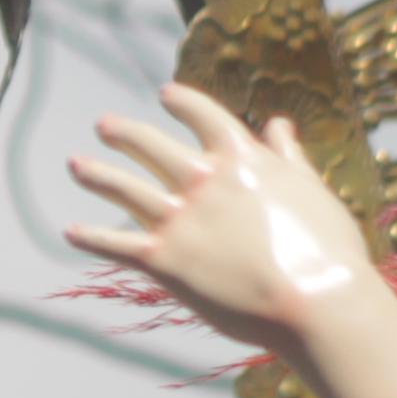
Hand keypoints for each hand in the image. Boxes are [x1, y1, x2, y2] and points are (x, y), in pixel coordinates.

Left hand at [63, 85, 380, 352]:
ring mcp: (179, 219)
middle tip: (104, 125)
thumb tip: (279, 124)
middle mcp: (203, 180)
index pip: (203, 115)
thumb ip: (288, 157)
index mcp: (242, 157)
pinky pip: (117, 245)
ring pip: (124, 188)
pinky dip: (91, 238)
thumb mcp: (312, 190)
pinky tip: (70, 231)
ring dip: (97, 174)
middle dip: (125, 133)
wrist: (315, 302)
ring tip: (75, 165)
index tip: (166, 95)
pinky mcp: (164, 260)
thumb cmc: (326, 251)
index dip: (182, 102)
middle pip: (151, 146)